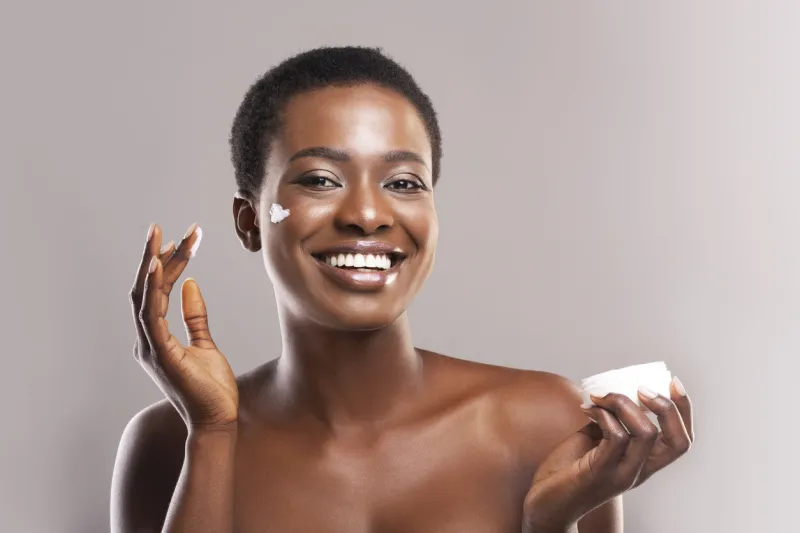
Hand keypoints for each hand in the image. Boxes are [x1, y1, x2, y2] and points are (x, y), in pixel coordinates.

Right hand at [129, 223, 238, 429]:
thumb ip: (195, 315)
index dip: (167, 265)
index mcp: (157, 337)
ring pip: (145, 297)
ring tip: (159, 237)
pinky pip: (151, 314)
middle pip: (147, 289)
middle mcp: (148, 339)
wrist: (217, 420)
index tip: (180, 241)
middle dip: (154, 257)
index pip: (159, 292)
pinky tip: (158, 266)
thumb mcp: (205, 343)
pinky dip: (152, 288)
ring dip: (152, 265)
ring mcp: (150, 346)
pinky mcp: (160, 353)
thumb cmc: (211, 388)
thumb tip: (189, 283)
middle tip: (160, 228)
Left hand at [522, 379, 693, 531]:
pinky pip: (615, 436)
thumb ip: (609, 422)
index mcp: (643, 464)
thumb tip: (613, 392)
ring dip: (624, 403)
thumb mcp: (594, 441)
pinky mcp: (600, 472)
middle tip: (640, 388)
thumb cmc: (567, 471)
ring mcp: (622, 474)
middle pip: (678, 441)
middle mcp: (639, 471)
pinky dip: (604, 414)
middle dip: (667, 407)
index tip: (672, 381)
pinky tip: (587, 409)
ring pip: (647, 433)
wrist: (545, 504)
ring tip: (602, 396)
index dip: (684, 409)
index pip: (681, 441)